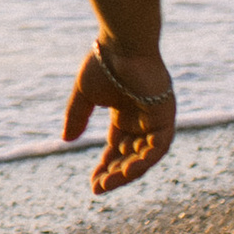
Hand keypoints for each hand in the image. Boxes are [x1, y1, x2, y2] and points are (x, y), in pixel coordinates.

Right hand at [62, 38, 175, 193]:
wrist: (122, 45)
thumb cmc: (103, 63)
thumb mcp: (85, 95)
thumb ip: (77, 117)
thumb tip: (66, 140)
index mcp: (124, 114)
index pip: (117, 148)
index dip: (105, 166)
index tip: (92, 183)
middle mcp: (142, 120)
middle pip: (130, 156)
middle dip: (115, 173)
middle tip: (98, 188)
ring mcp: (156, 119)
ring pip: (145, 156)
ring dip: (128, 172)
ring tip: (108, 183)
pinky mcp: (167, 117)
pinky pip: (158, 147)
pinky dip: (144, 161)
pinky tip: (128, 171)